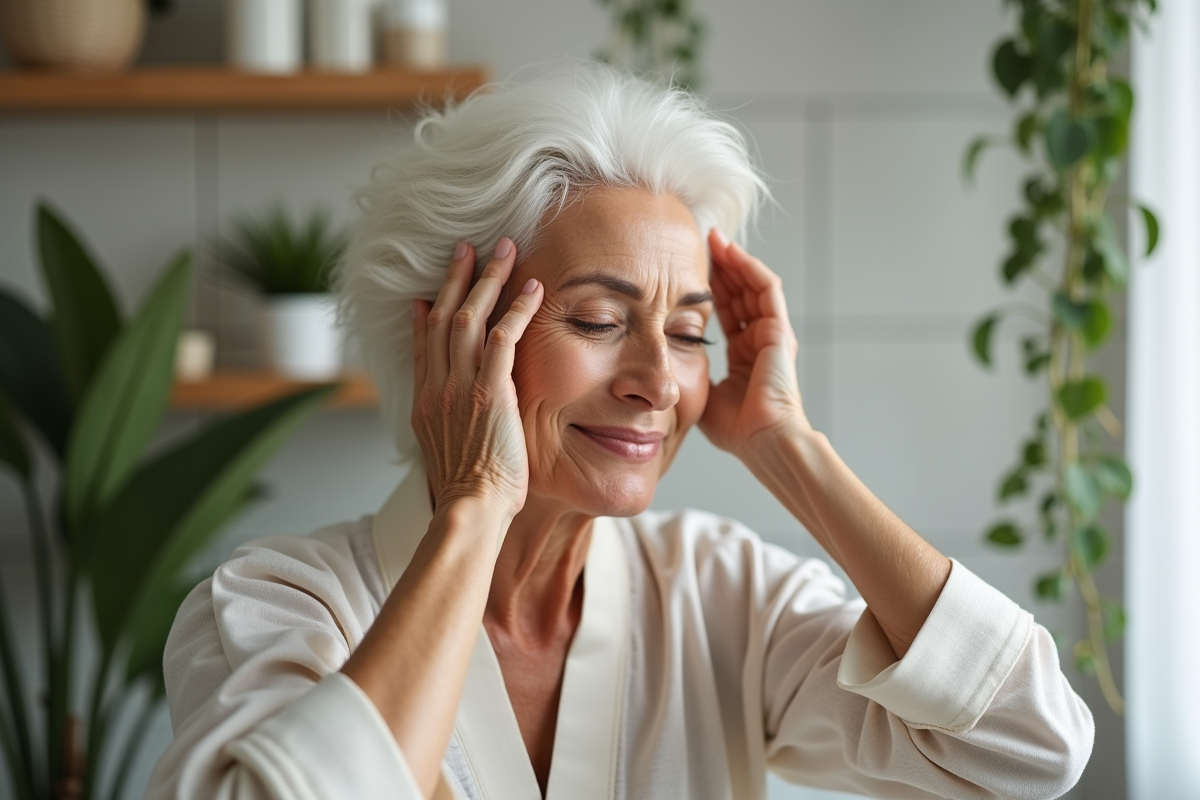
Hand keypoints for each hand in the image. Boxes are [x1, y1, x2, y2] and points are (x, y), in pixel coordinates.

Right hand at [411, 239, 543, 521]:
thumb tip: (454, 426)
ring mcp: (459, 386)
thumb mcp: (449, 458)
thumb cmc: (471, 498)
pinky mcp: (489, 390)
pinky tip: (532, 287)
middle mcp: (436, 388)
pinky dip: (516, 308)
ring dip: (487, 279)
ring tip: (504, 249)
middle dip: (455, 279)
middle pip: (440, 318)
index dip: (426, 315)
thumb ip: (450, 430)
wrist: (470, 512)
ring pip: (468, 317)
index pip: (422, 347)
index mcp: (425, 404)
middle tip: (467, 248)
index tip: (428, 294)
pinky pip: (501, 337)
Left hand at [700, 229, 808, 456]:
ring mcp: (772, 334)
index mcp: (743, 356)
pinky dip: (748, 267)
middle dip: (720, 267)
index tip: (687, 270)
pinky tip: (730, 251)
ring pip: (752, 285)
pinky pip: (766, 288)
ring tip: (714, 238)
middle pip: (739, 293)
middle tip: (699, 242)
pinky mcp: (779, 329)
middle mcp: (759, 341)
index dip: (709, 290)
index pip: (726, 312)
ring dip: (733, 260)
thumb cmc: (738, 430)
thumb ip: (691, 378)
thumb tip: (664, 368)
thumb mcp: (704, 397)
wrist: (763, 440)